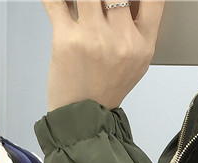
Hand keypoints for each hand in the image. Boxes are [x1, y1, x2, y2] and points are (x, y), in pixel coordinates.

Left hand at [43, 0, 164, 110]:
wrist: (84, 117)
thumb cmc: (107, 87)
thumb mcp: (136, 61)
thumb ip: (137, 27)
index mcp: (142, 44)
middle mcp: (121, 39)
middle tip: (99, 3)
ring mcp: (94, 38)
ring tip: (81, 5)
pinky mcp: (66, 39)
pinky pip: (55, 1)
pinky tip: (58, 1)